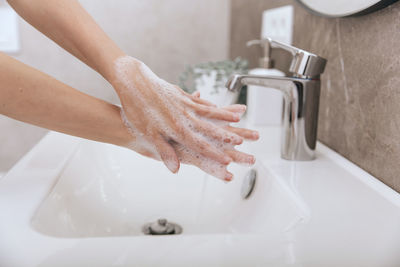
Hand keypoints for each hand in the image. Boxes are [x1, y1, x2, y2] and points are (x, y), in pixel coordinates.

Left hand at [112, 56, 258, 180]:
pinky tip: (219, 107)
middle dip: (227, 136)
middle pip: (210, 128)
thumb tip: (174, 168)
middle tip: (243, 141)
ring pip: (211, 113)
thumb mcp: (148, 134)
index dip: (214, 153)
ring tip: (240, 119)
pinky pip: (203, 102)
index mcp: (177, 128)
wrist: (135, 82)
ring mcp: (186, 104)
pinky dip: (213, 106)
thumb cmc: (138, 109)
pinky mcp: (183, 95)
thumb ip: (165, 151)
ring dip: (225, 117)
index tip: (227, 159)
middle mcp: (185, 115)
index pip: (200, 144)